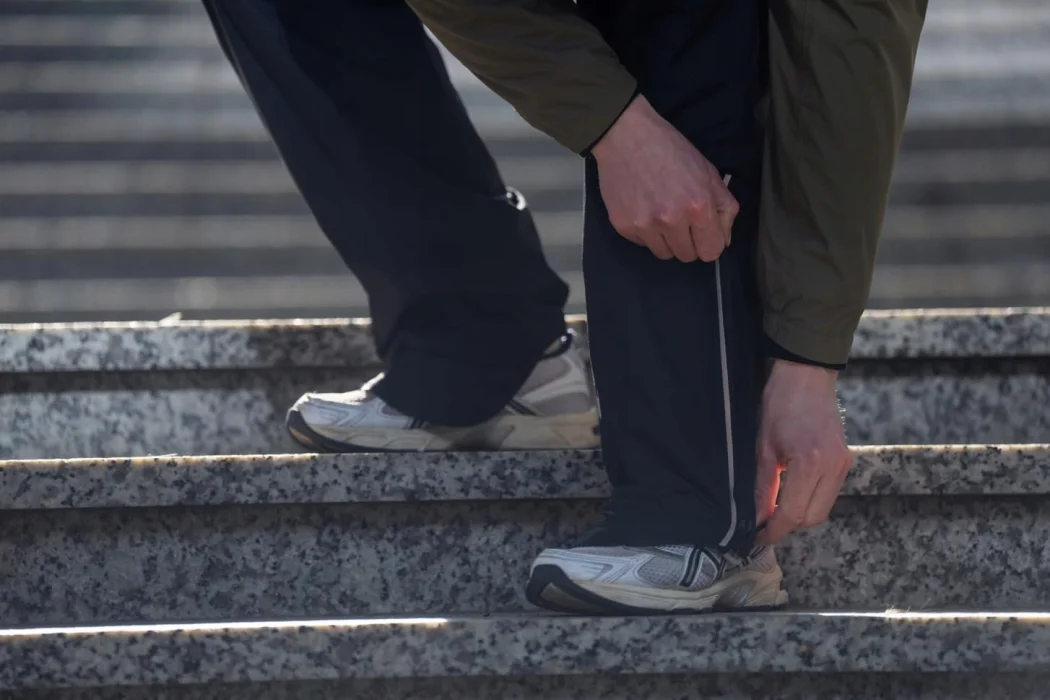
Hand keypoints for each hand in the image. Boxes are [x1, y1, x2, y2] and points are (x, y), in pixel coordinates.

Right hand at [591, 95, 737, 262]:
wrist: (626, 136)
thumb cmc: (671, 150)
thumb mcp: (708, 172)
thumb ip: (723, 208)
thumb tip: (724, 241)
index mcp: (698, 206)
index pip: (711, 251)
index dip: (710, 243)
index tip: (704, 233)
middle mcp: (671, 220)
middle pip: (687, 256)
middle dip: (689, 242)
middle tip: (681, 219)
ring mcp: (645, 226)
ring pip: (664, 254)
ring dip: (667, 240)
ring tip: (661, 213)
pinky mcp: (624, 226)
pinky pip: (643, 244)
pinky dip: (646, 232)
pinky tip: (644, 208)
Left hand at [755, 359, 851, 544]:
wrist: (807, 376)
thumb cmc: (780, 404)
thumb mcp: (763, 447)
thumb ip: (762, 486)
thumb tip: (756, 517)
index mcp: (810, 463)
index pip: (792, 513)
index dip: (773, 529)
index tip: (757, 536)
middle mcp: (832, 468)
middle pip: (811, 517)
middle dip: (787, 525)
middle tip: (762, 523)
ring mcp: (843, 465)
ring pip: (822, 509)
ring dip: (799, 515)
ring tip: (774, 510)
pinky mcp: (845, 461)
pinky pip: (828, 493)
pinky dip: (810, 500)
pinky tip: (791, 494)